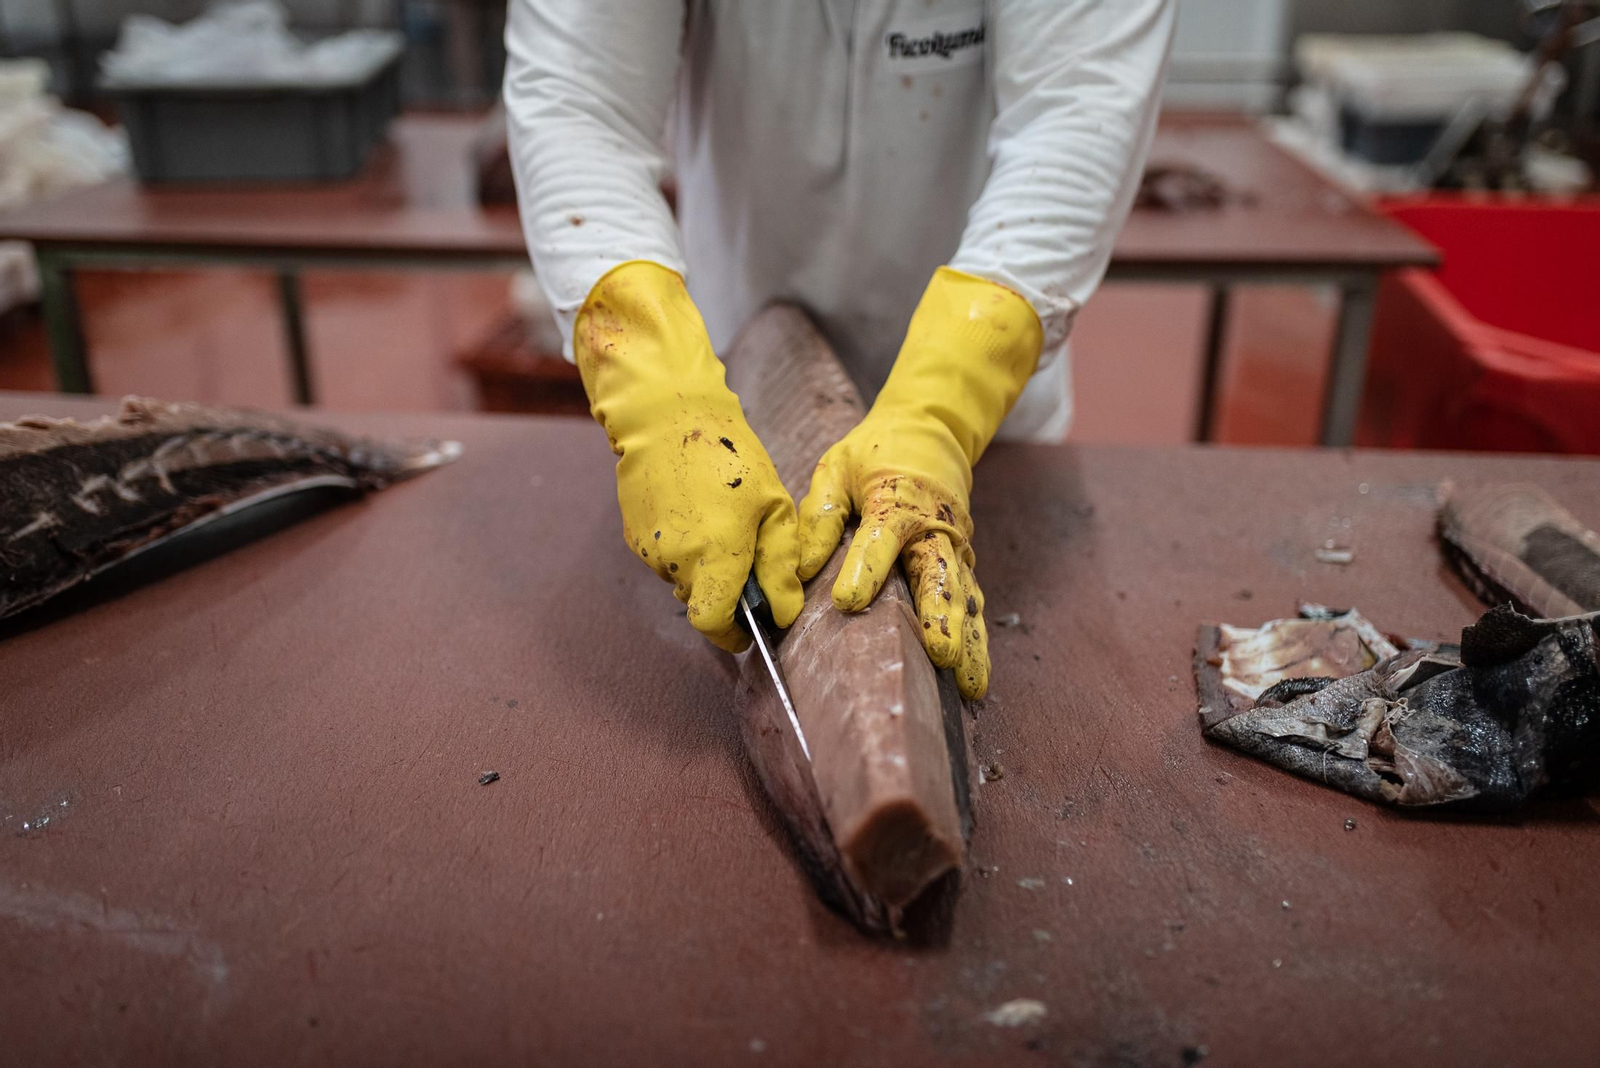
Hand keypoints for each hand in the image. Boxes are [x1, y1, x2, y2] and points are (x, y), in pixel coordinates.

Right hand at [575, 261, 803, 651]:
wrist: (666, 415)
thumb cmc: (730, 454)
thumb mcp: (773, 506)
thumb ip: (781, 565)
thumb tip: (784, 613)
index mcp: (715, 555)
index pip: (714, 624)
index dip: (733, 636)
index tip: (749, 630)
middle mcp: (676, 560)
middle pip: (701, 602)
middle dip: (724, 592)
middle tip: (745, 553)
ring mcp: (650, 550)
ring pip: (684, 580)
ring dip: (704, 567)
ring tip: (718, 520)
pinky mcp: (634, 536)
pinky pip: (665, 558)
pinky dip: (683, 548)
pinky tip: (694, 511)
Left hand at [795, 268, 1043, 698]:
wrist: (931, 429)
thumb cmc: (876, 452)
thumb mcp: (837, 467)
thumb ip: (820, 513)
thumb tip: (800, 568)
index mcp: (895, 502)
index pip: (880, 538)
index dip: (865, 569)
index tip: (848, 601)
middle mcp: (932, 528)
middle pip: (938, 575)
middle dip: (940, 615)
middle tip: (940, 652)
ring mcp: (953, 548)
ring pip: (963, 597)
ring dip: (967, 640)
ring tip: (968, 684)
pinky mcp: (962, 563)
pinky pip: (970, 603)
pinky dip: (976, 641)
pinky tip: (975, 681)